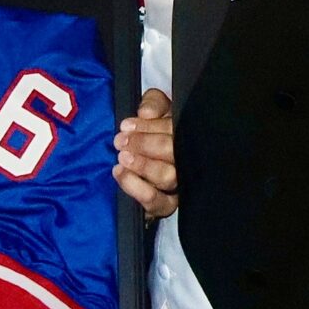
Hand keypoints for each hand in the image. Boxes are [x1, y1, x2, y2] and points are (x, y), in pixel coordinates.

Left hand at [114, 88, 178, 218]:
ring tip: (121, 157)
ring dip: (142, 165)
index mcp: (188, 133)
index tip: (125, 126)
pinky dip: (137, 188)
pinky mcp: (166, 205)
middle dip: (143, 144)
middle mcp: (188, 160)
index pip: (174, 129)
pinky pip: (157, 202)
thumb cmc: (153, 130)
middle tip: (120, 141)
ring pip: (168, 176)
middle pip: (173, 151)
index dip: (148, 127)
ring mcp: (180, 184)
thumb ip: (154, 103)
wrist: (143, 158)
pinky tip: (120, 173)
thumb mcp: (156, 108)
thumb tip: (146, 113)